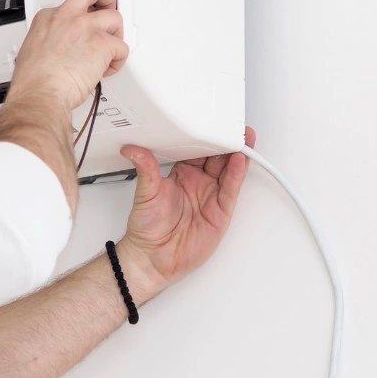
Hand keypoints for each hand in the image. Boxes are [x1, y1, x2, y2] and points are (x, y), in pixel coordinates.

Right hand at [8, 0, 127, 112]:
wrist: (39, 96)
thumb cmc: (33, 83)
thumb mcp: (31, 51)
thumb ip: (49, 42)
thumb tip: (57, 50)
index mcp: (47, 18)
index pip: (70, 4)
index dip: (80, 15)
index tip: (84, 23)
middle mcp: (67, 17)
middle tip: (108, 6)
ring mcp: (85, 27)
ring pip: (115, 17)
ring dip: (115, 35)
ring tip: (107, 52)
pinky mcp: (102, 43)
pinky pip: (122, 48)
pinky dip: (118, 61)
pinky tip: (107, 70)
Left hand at [114, 126, 255, 303]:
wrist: (153, 256)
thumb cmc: (147, 228)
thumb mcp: (145, 193)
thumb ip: (145, 169)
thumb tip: (133, 150)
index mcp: (182, 174)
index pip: (197, 150)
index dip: (205, 135)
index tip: (210, 121)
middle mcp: (199, 183)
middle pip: (217, 157)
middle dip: (227, 140)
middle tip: (233, 124)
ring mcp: (211, 196)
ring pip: (228, 171)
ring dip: (237, 153)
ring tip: (243, 137)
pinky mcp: (220, 212)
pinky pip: (231, 190)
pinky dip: (236, 175)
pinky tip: (240, 161)